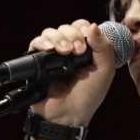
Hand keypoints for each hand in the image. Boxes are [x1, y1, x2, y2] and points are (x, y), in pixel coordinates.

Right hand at [27, 20, 116, 139]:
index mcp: (85, 50)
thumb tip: (93, 26)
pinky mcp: (37, 62)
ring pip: (51, 32)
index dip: (84, 29)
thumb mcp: (105, 71)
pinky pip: (35, 44)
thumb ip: (104, 48)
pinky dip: (42, 42)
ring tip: (64, 52)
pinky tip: (49, 49)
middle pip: (66, 27)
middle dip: (72, 35)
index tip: (87, 41)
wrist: (67, 114)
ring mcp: (52, 56)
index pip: (82, 27)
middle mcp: (68, 50)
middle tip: (77, 51)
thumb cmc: (87, 97)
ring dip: (58, 38)